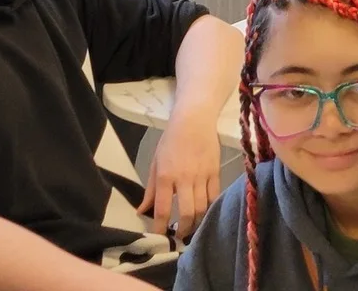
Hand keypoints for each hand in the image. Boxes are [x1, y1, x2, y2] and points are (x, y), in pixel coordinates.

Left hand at [139, 111, 222, 240]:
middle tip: (178, 237)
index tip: (159, 238)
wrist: (194, 120)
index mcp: (165, 176)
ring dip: (196, 223)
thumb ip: (150, 190)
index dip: (160, 228)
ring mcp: (202, 176)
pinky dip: (210, 209)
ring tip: (191, 229)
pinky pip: (214, 197)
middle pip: (186, 213)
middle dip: (182, 230)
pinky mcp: (215, 172)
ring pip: (202, 208)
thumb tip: (142, 211)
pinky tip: (205, 215)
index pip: (162, 209)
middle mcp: (184, 179)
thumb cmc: (171, 141)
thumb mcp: (155, 163)